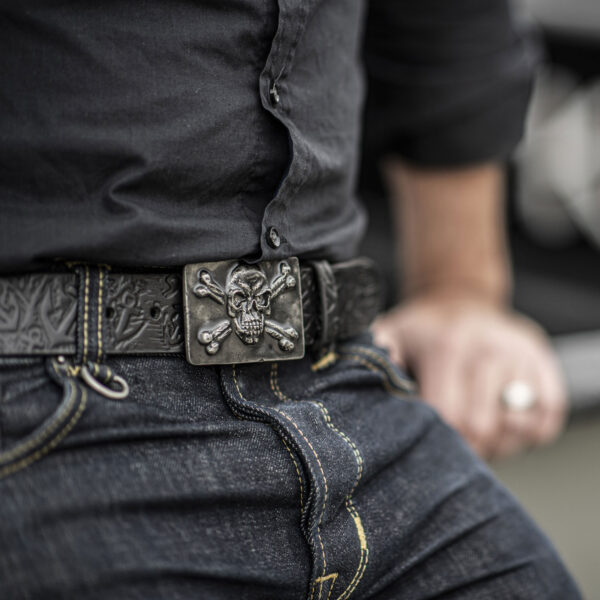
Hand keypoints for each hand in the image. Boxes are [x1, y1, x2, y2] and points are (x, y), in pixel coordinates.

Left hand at [371, 292, 567, 459]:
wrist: (460, 297)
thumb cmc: (422, 327)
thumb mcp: (389, 334)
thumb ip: (371, 360)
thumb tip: (356, 388)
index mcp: (449, 348)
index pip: (449, 418)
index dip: (436, 441)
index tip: (424, 443)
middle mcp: (491, 350)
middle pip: (483, 429)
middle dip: (464, 448)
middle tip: (448, 441)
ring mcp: (523, 357)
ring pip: (518, 429)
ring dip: (496, 443)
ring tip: (473, 428)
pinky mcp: (545, 365)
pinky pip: (547, 420)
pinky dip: (526, 433)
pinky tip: (501, 421)